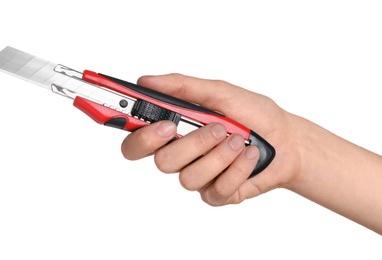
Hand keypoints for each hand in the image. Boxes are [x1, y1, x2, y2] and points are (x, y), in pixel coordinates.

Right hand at [121, 74, 302, 205]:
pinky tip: (248, 156)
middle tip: (213, 127)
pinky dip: (236, 168)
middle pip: (157, 160)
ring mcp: (197, 175)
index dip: (128, 129)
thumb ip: (183, 88)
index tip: (145, 117)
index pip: (135, 135)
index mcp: (173, 128)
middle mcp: (180, 154)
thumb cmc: (254, 114)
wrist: (287, 141)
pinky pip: (215, 189)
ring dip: (218, 154)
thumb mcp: (220, 92)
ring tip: (239, 139)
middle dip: (190, 142)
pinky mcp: (216, 194)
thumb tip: (146, 81)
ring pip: (187, 177)